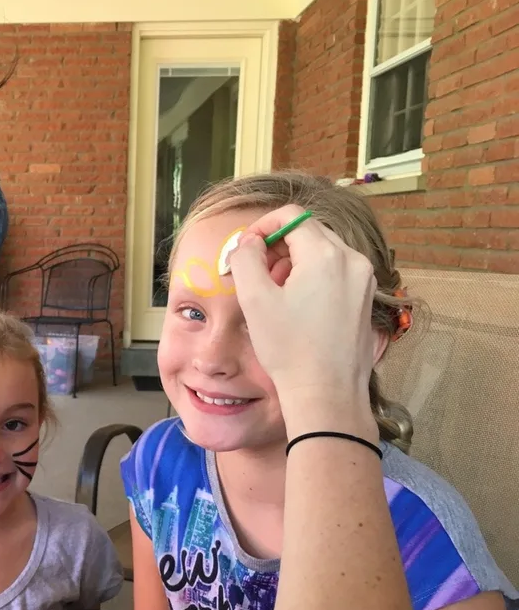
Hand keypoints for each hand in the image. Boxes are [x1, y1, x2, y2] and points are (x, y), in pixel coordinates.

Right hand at [227, 205, 378, 430]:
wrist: (326, 393)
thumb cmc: (289, 348)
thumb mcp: (254, 299)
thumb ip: (245, 257)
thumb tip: (248, 242)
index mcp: (326, 254)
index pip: (291, 216)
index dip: (261, 227)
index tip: (244, 251)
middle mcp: (352, 260)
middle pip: (308, 231)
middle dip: (277, 245)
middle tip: (255, 274)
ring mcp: (364, 280)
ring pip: (322, 251)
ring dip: (294, 261)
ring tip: (274, 292)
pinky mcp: (365, 298)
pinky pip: (336, 271)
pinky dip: (312, 276)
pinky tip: (297, 305)